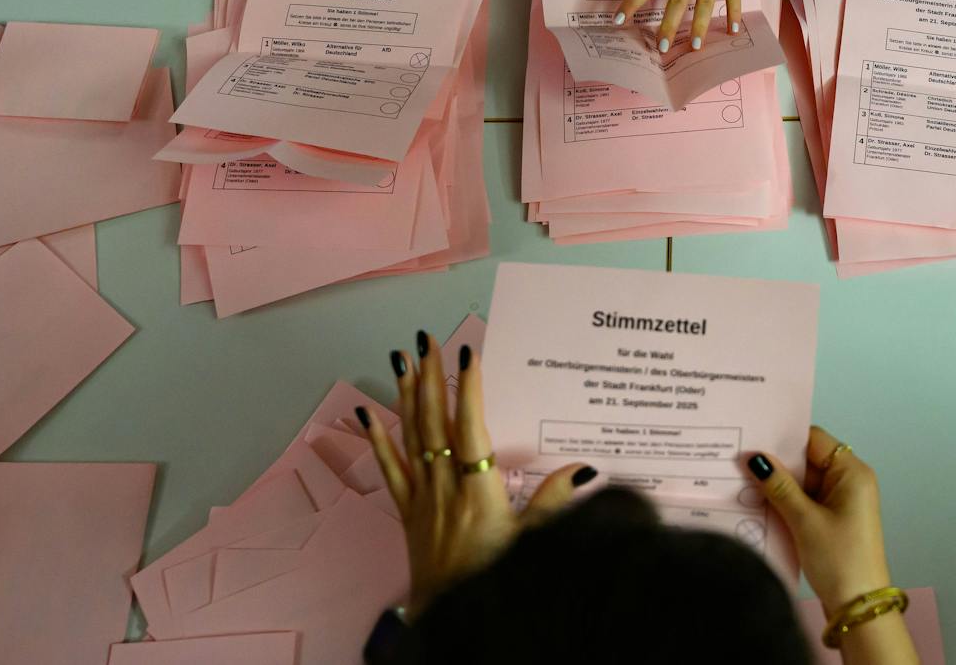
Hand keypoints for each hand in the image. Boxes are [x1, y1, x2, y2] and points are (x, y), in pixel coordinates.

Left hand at [357, 332, 592, 615]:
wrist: (452, 616)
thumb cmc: (494, 578)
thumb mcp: (532, 542)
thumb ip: (555, 502)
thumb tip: (586, 468)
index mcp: (478, 492)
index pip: (471, 430)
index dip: (470, 391)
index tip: (470, 355)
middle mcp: (445, 487)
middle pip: (435, 423)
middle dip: (432, 378)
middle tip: (427, 341)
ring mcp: (422, 497)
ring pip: (411, 436)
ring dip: (407, 395)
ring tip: (402, 358)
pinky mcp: (407, 510)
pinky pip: (390, 468)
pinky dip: (378, 439)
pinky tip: (369, 413)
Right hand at [749, 427, 891, 611]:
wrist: (858, 607)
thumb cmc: (840, 560)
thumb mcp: (805, 520)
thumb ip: (779, 486)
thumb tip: (755, 458)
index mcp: (852, 473)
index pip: (814, 440)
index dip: (784, 439)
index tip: (753, 437)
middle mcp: (849, 482)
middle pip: (807, 460)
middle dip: (776, 463)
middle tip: (739, 459)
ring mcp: (841, 503)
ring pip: (803, 483)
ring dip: (777, 486)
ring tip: (741, 480)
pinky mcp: (831, 521)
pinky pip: (805, 502)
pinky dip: (784, 503)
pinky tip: (758, 504)